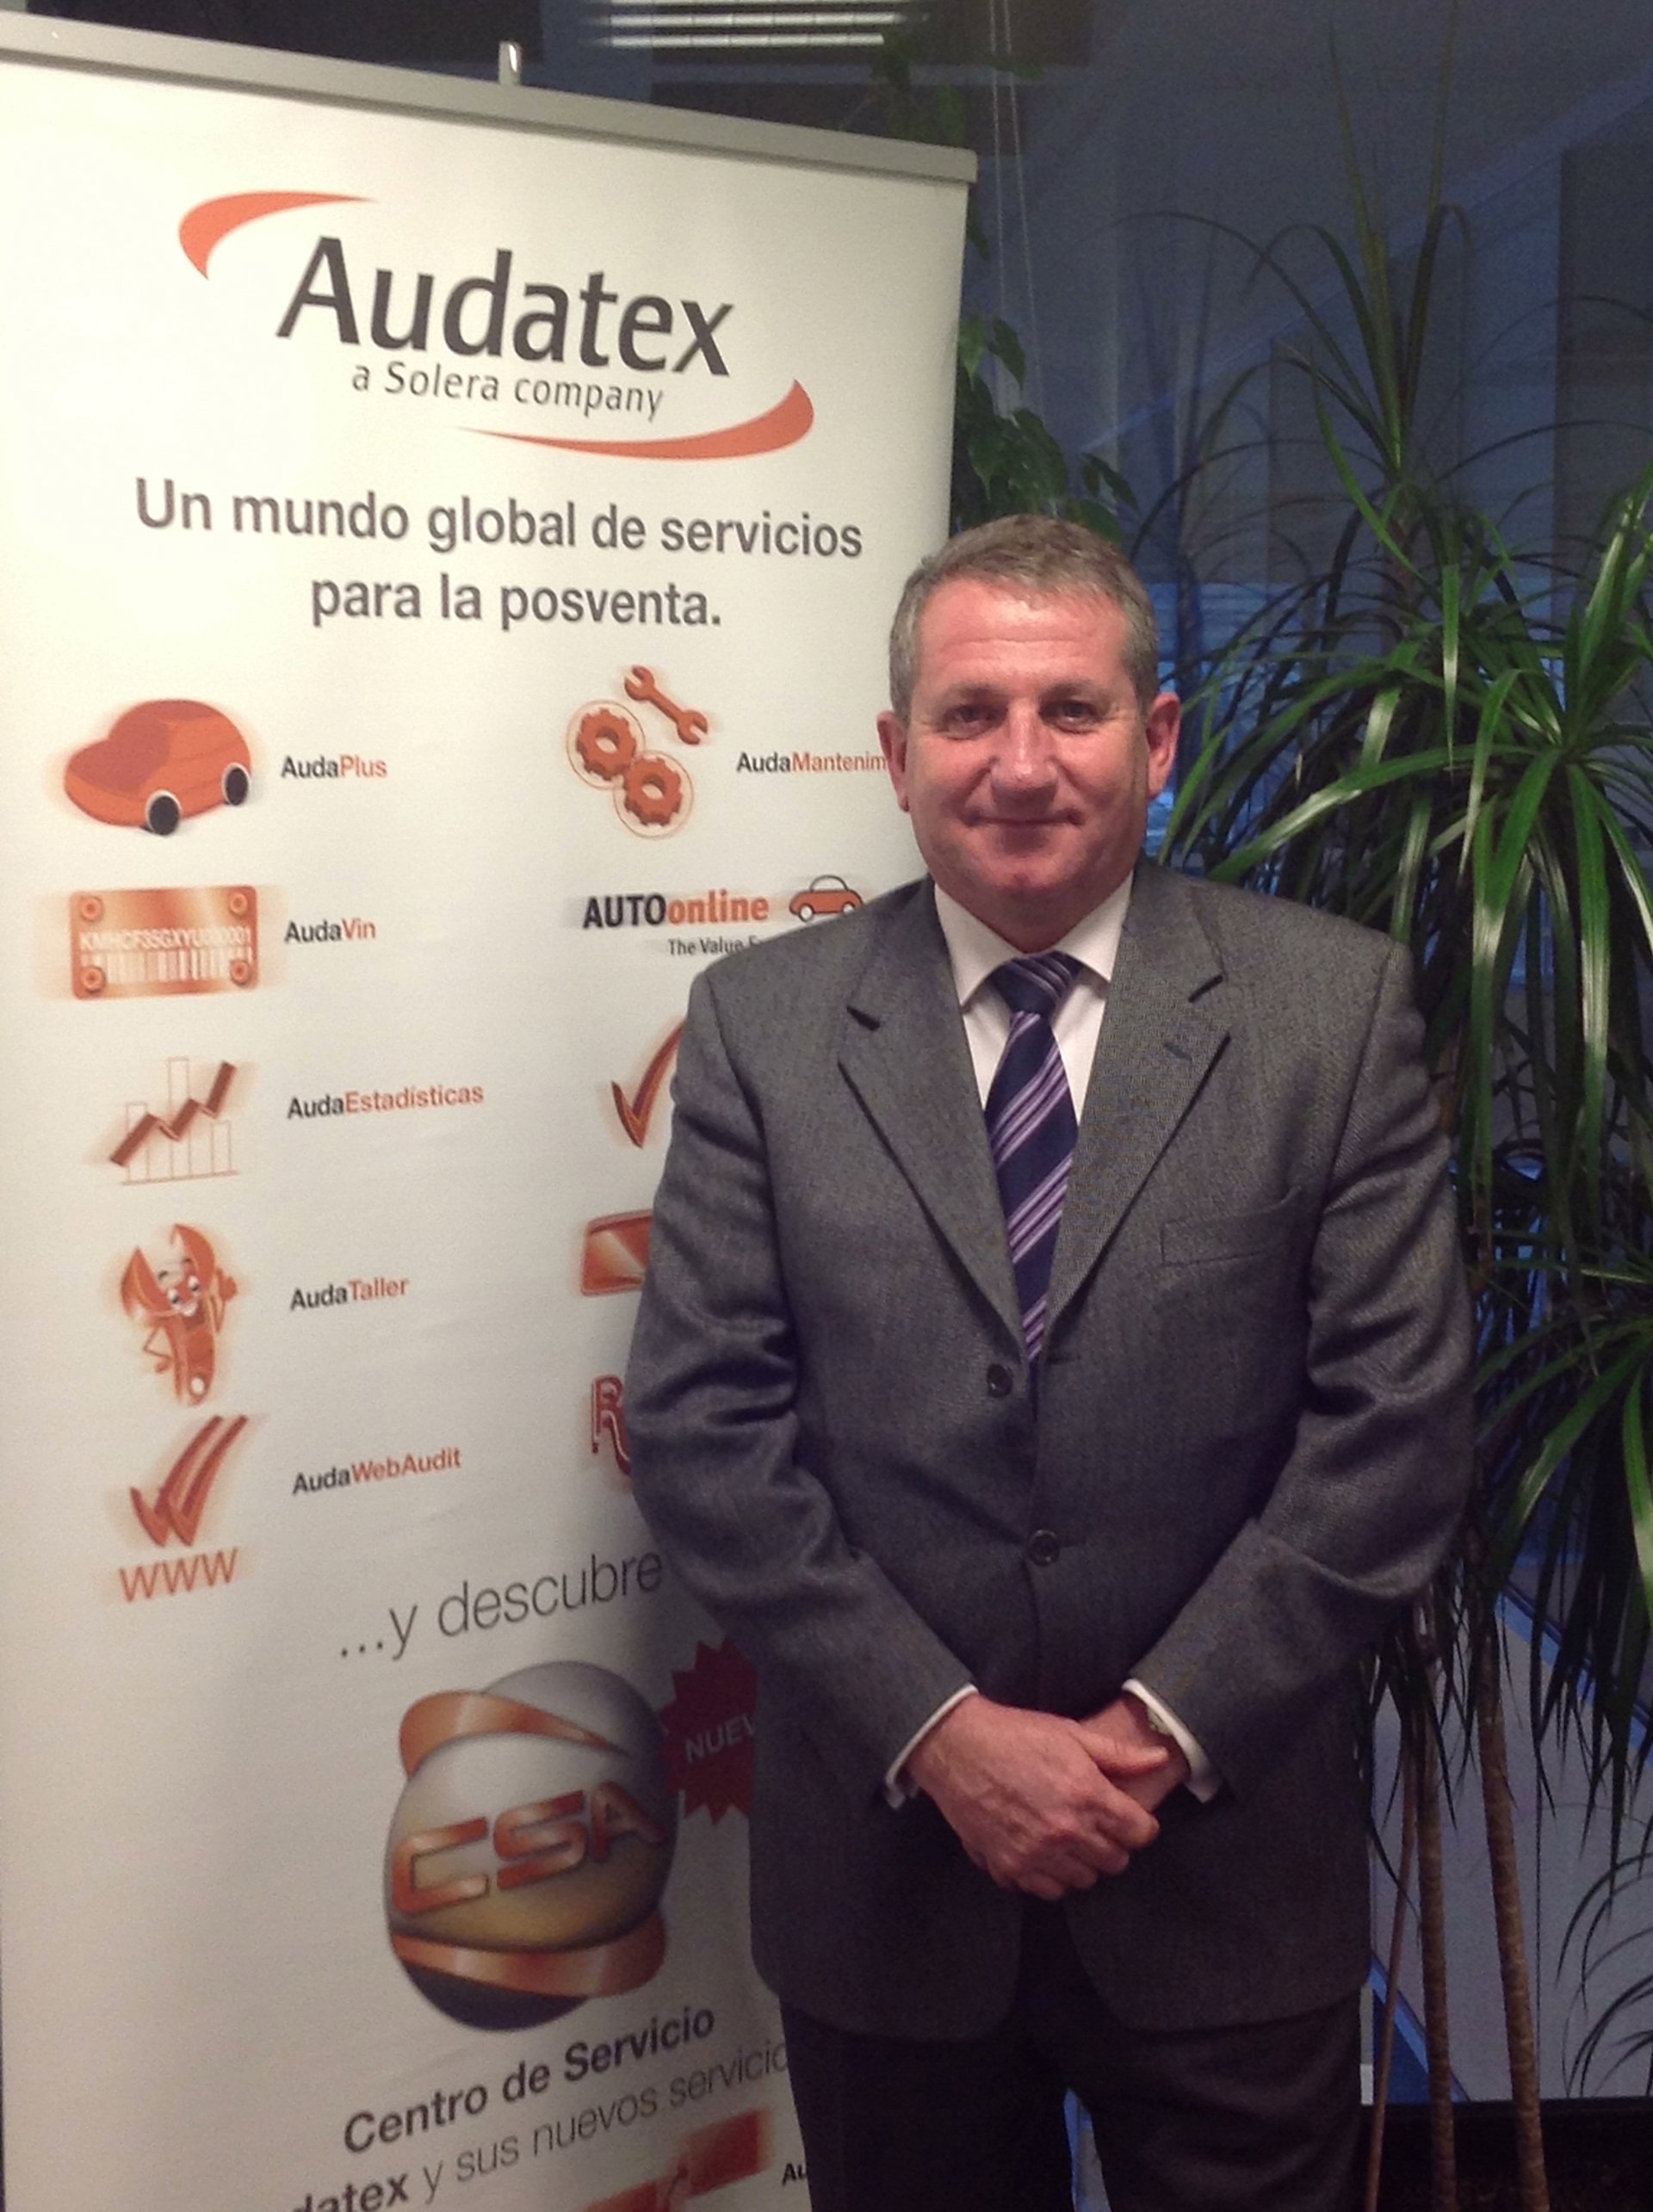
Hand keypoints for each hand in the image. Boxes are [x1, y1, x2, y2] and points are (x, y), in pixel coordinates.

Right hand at [904, 1695, 1169, 1898]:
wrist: (956, 1747)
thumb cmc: (1016, 1734)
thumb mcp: (1071, 1734)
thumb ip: (1119, 1754)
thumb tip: (1160, 1759)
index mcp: (1087, 1795)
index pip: (1140, 1833)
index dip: (1138, 1825)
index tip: (1127, 1817)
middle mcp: (1066, 1831)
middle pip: (1115, 1861)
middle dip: (1113, 1843)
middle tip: (1096, 1824)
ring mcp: (1037, 1854)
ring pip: (1084, 1880)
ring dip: (1083, 1862)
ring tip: (1069, 1838)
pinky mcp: (1009, 1866)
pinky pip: (1048, 1890)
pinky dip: (1051, 1876)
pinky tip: (1044, 1851)